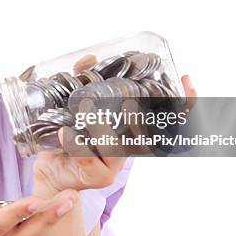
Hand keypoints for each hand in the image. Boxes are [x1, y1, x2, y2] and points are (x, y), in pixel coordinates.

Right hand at [0, 189, 79, 235]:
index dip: (17, 213)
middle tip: (70, 198)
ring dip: (51, 217)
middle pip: (22, 233)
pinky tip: (57, 205)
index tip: (35, 200)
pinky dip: (43, 217)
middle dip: (47, 216)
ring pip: (29, 233)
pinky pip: (26, 230)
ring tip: (71, 200)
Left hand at [32, 55, 197, 197]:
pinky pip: (89, 160)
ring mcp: (115, 164)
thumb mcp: (75, 101)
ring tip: (85, 108)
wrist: (49, 164)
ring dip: (101, 126)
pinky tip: (64, 132)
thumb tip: (90, 58)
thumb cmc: (69, 132)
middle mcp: (129, 146)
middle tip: (126, 102)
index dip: (184, 102)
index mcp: (132, 127)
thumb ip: (84, 78)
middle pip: (149, 135)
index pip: (168, 117)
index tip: (186, 80)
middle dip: (140, 117)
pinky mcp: (97, 177)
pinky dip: (76, 144)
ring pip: (117, 147)